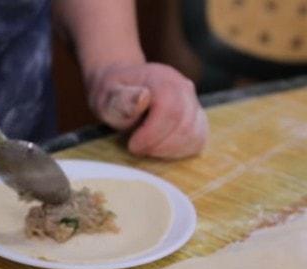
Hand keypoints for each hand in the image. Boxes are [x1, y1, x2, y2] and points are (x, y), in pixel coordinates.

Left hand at [87, 63, 207, 158]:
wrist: (122, 90)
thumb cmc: (113, 95)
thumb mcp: (107, 97)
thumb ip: (122, 100)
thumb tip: (143, 98)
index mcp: (162, 78)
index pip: (170, 110)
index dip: (152, 134)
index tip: (132, 145)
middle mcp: (183, 87)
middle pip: (184, 125)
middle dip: (159, 145)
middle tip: (136, 148)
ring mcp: (194, 103)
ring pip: (194, 135)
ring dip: (168, 150)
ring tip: (146, 147)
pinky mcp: (197, 119)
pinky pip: (198, 140)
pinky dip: (179, 151)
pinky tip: (159, 149)